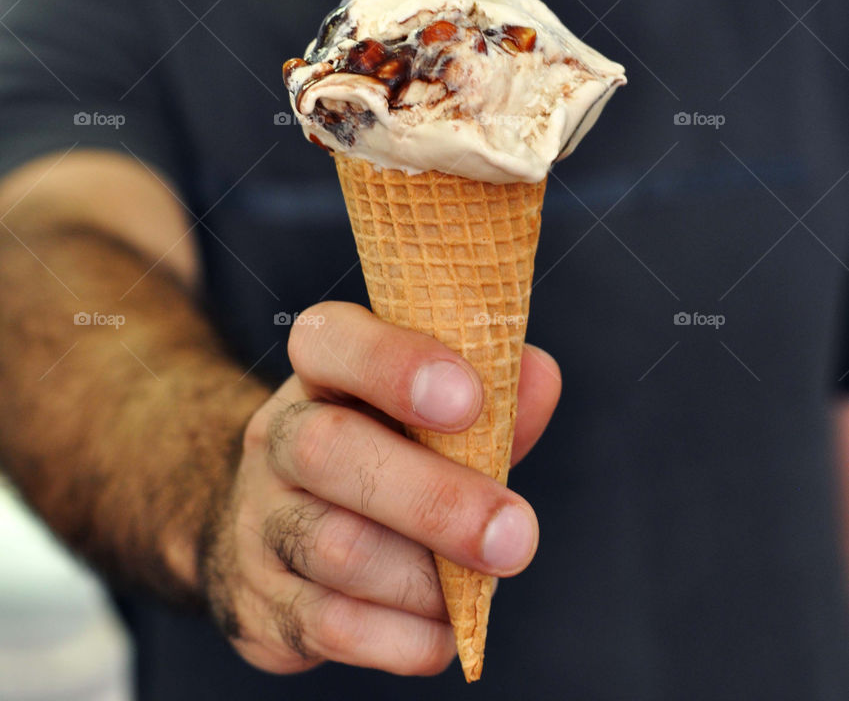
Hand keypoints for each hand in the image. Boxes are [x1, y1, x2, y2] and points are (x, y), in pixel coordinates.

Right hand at [199, 301, 560, 676]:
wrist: (277, 532)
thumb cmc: (383, 452)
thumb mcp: (429, 409)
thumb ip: (491, 393)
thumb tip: (539, 377)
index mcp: (320, 370)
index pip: (330, 339)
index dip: (395, 364)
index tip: (470, 400)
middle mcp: (275, 437)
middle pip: (327, 450)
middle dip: (434, 498)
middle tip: (515, 535)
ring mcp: (259, 523)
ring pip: (337, 549)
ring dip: (430, 578)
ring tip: (483, 579)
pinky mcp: (264, 606)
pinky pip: (334, 627)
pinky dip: (407, 637)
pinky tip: (445, 627)